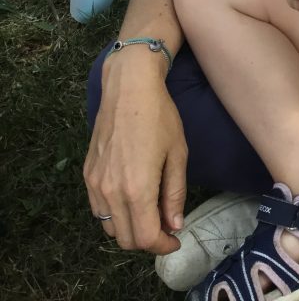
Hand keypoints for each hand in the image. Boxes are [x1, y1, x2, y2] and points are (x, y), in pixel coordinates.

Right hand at [83, 49, 187, 253]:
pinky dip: (114, 214)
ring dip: (129, 228)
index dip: (162, 245)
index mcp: (136, 188)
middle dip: (147, 239)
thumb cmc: (160, 116)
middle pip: (125, 239)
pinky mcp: (87, 174)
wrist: (129, 87)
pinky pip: (98, 210)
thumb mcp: (177, 154)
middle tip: (165, 224)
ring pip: (109, 228)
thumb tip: (174, 225)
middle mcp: (111, 191)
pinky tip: (131, 196)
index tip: (175, 238)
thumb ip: (174, 194)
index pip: (145, 238)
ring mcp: (95, 184)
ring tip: (150, 210)